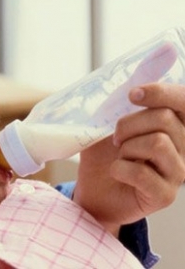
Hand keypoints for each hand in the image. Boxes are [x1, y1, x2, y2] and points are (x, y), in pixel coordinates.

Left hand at [73, 83, 184, 234]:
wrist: (92, 188)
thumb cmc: (102, 154)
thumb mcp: (106, 124)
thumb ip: (120, 102)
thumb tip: (135, 73)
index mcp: (171, 126)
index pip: (183, 101)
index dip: (161, 92)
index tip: (132, 95)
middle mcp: (182, 147)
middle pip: (164, 118)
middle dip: (128, 124)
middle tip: (115, 138)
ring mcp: (176, 172)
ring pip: (157, 143)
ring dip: (127, 147)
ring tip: (119, 156)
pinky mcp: (164, 195)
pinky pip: (143, 174)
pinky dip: (120, 169)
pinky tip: (116, 172)